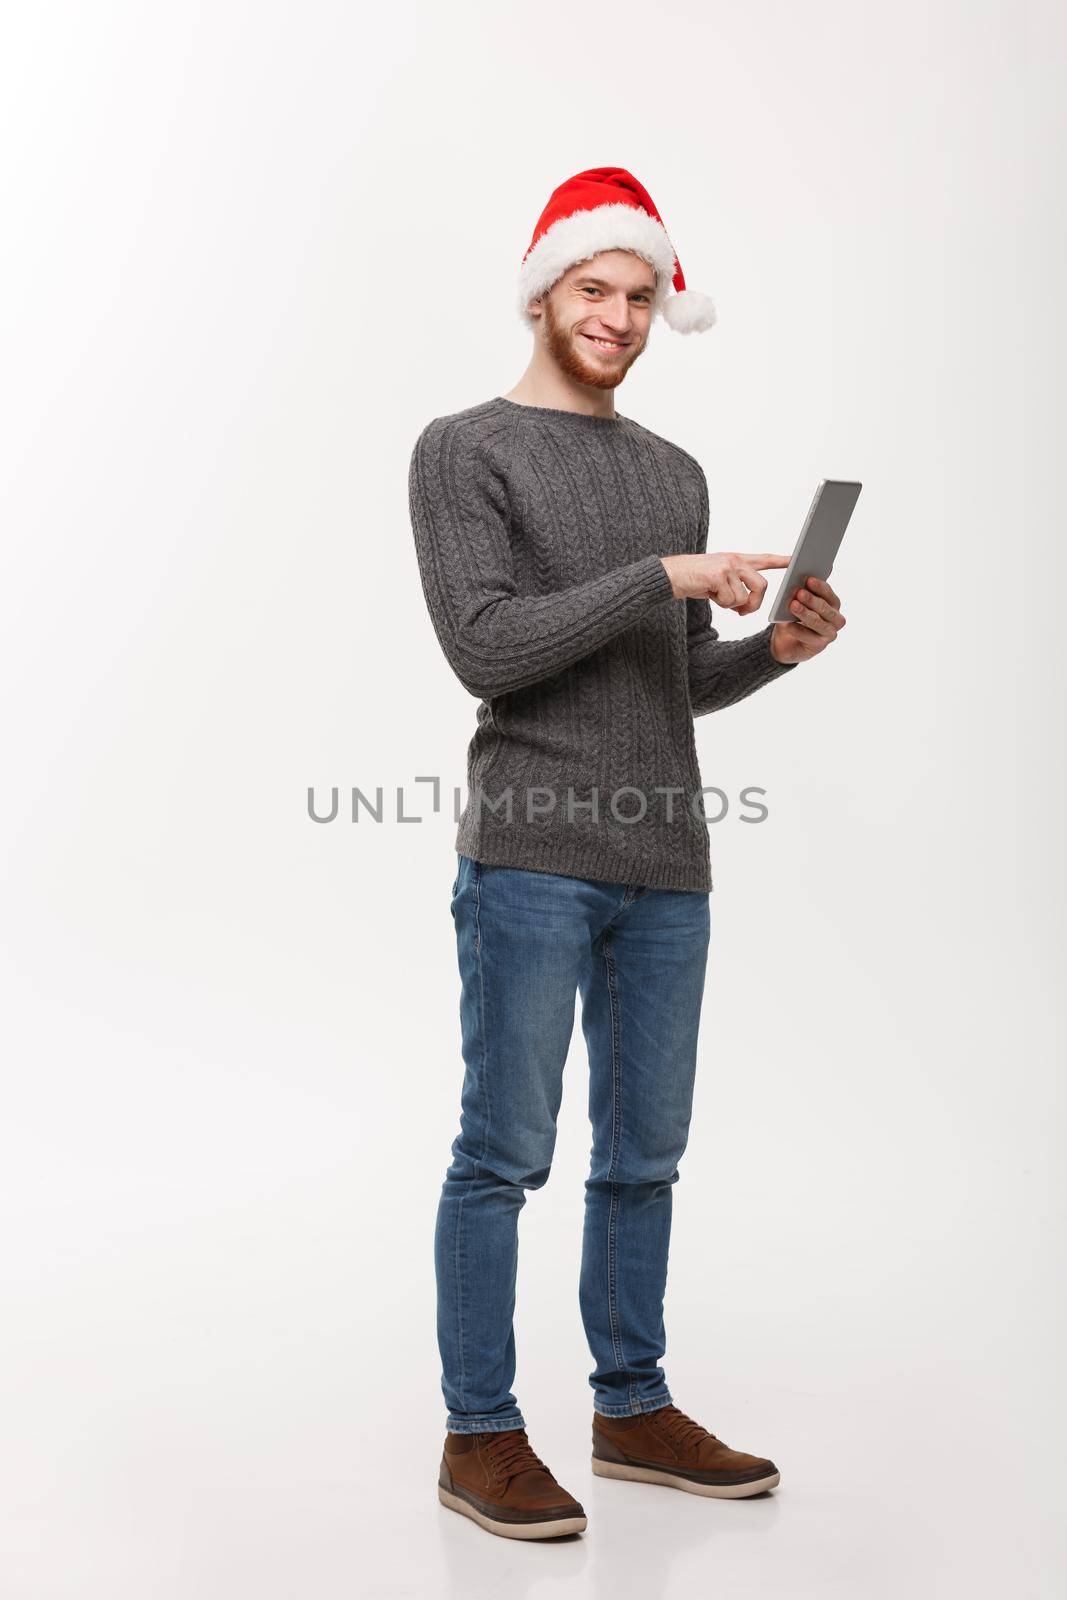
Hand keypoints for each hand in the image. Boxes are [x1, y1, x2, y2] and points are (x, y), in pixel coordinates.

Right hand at [661, 551, 790, 614]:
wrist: (670, 575)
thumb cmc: (693, 580)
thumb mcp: (718, 582)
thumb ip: (736, 588)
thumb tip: (745, 606)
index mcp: (737, 560)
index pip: (765, 559)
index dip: (782, 561)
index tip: (798, 560)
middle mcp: (735, 560)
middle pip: (762, 586)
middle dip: (754, 604)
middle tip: (740, 611)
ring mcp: (728, 567)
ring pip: (744, 597)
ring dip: (730, 605)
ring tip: (714, 594)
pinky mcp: (719, 576)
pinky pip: (730, 600)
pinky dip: (720, 604)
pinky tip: (708, 593)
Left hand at [769, 576, 846, 663]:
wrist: (787, 642)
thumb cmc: (794, 618)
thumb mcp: (797, 603)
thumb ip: (800, 594)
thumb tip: (797, 585)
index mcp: (833, 603)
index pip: (828, 593)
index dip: (819, 586)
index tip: (808, 579)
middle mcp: (836, 618)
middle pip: (825, 608)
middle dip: (812, 600)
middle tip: (799, 592)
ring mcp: (830, 633)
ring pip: (818, 622)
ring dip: (804, 613)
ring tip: (793, 606)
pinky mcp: (820, 645)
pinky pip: (808, 637)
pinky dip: (797, 630)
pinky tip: (787, 625)